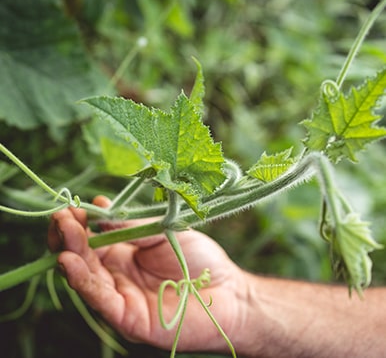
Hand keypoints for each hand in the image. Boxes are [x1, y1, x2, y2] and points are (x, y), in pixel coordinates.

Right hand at [47, 196, 250, 353]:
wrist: (228, 290)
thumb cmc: (199, 258)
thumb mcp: (162, 231)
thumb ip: (130, 225)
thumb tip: (100, 208)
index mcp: (125, 253)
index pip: (91, 240)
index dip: (80, 224)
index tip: (73, 207)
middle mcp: (118, 275)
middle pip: (83, 257)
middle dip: (69, 236)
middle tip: (62, 216)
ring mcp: (121, 296)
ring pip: (86, 276)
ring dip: (70, 253)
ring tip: (63, 230)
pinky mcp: (128, 317)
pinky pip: (99, 299)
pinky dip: (81, 279)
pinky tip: (69, 260)